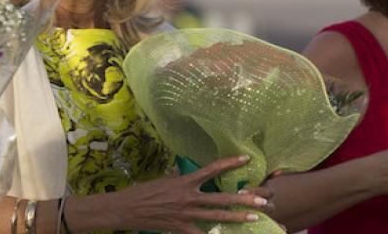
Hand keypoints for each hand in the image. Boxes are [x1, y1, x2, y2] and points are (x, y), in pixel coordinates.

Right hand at [106, 155, 269, 233]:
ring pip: (216, 217)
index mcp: (185, 181)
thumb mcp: (163, 179)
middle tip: (261, 199)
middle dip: (243, 199)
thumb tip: (183, 170)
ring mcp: (185, 214)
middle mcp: (188, 197)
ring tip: (254, 217)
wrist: (126, 209)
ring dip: (236, 218)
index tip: (245, 159)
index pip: (212, 169)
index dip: (229, 163)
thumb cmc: (143, 192)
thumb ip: (178, 177)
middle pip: (221, 198)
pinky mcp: (180, 228)